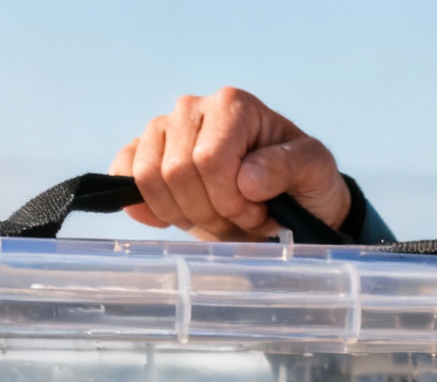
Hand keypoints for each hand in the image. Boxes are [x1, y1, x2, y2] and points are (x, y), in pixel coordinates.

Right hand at [112, 88, 350, 241]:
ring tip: (213, 216)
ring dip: (181, 213)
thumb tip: (247, 179)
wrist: (285, 200)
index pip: (209, 161)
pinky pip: (122, 172)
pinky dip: (144, 204)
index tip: (256, 214)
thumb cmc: (301, 181)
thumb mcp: (314, 171)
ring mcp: (164, 130)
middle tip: (236, 220)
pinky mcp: (144, 152)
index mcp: (233, 105)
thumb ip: (287, 168)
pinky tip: (174, 216)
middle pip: (175, 172)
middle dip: (207, 211)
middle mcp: (192, 109)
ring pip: (148, 178)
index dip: (228, 201)